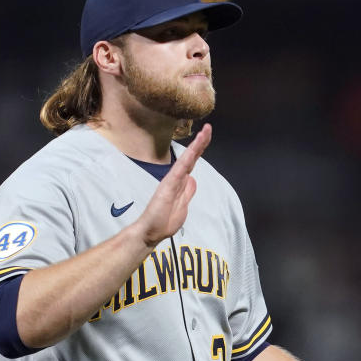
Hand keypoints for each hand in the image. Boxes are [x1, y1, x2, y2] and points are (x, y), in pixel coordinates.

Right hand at [133, 123, 211, 246]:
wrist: (151, 231)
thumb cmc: (164, 221)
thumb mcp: (183, 205)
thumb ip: (187, 192)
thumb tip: (192, 179)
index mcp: (180, 183)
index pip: (192, 163)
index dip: (200, 150)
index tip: (207, 136)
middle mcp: (176, 178)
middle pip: (191, 158)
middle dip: (201, 143)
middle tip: (209, 129)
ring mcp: (172, 180)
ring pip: (187, 160)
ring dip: (197, 146)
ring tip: (205, 133)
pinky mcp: (168, 185)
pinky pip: (180, 169)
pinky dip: (188, 158)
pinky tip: (194, 149)